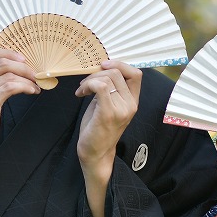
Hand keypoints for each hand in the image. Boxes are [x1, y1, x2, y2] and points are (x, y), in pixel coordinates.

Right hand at [0, 47, 40, 211]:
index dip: (8, 52)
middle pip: (2, 62)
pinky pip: (11, 88)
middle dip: (23, 67)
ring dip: (27, 79)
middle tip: (34, 74)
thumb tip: (16, 66)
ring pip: (9, 75)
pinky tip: (31, 91)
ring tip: (34, 85)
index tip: (22, 59)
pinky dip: (25, 87)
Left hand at [74, 59, 141, 173]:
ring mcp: (121, 109)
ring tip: (81, 90)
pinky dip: (88, 85)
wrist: (95, 152)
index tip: (103, 66)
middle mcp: (131, 104)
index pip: (136, 74)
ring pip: (107, 78)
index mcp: (133, 101)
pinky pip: (100, 87)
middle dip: (97, 73)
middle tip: (85, 84)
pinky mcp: (109, 114)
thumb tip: (101, 68)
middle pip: (117, 72)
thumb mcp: (108, 104)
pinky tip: (80, 94)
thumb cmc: (99, 128)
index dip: (120, 64)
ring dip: (89, 80)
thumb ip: (110, 88)